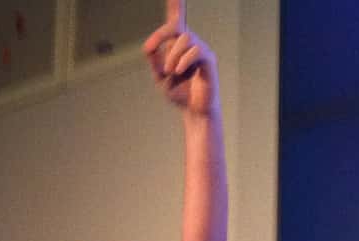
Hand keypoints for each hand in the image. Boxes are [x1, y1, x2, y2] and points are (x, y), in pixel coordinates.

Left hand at [143, 0, 218, 116]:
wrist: (194, 111)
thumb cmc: (180, 93)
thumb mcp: (160, 78)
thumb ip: (154, 62)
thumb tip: (149, 47)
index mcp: (177, 45)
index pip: (176, 19)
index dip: (176, 3)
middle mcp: (190, 44)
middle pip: (175, 26)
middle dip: (160, 36)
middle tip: (150, 51)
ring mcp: (200, 50)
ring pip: (184, 39)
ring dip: (172, 55)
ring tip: (170, 72)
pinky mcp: (209, 60)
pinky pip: (196, 51)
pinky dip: (184, 60)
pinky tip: (178, 71)